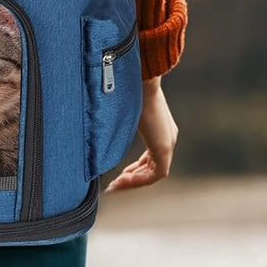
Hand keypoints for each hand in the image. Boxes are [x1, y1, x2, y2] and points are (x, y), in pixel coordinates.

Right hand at [105, 77, 177, 191]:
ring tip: (115, 186)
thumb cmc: (130, 88)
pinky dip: (138, 179)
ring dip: (134, 181)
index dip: (135, 169)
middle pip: (151, 168)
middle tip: (115, 185)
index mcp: (160, 129)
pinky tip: (122, 180)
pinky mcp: (164, 147)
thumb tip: (99, 120)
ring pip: (153, 174)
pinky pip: (154, 174)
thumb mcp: (125, 109)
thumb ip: (119, 122)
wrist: (142, 80)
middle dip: (132, 178)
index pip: (150, 158)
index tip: (120, 175)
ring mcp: (167, 143)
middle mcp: (167, 138)